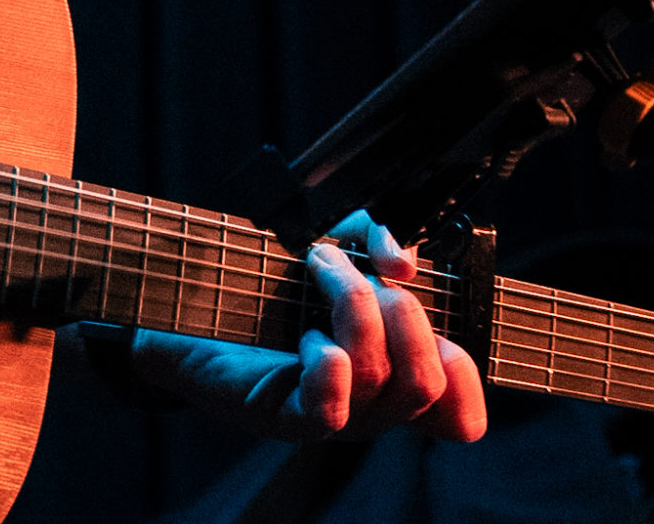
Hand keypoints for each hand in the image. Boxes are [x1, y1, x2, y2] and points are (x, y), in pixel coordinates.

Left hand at [130, 210, 486, 441]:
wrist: (189, 302)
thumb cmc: (269, 279)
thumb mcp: (334, 243)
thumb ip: (375, 237)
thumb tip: (402, 260)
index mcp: (394, 374)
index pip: (461, 411)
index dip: (464, 371)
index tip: (426, 314)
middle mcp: (372, 406)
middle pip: (426, 383)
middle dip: (401, 311)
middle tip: (348, 269)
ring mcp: (332, 416)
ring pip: (381, 380)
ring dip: (354, 304)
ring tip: (315, 265)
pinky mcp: (285, 415)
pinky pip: (330, 412)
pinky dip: (328, 366)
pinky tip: (308, 337)